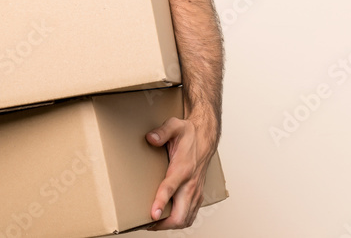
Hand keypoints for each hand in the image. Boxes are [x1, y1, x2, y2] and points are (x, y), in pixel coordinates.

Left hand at [145, 115, 215, 229]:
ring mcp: (195, 192)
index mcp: (184, 168)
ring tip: (152, 225)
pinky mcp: (197, 195)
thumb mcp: (175, 126)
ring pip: (185, 219)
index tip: (153, 214)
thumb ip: (162, 131)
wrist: (205, 138)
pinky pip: (189, 215)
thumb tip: (150, 138)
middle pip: (181, 214)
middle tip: (145, 224)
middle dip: (164, 224)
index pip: (171, 188)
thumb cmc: (188, 134)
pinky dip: (178, 222)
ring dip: (169, 225)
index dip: (161, 202)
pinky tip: (165, 221)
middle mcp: (191, 184)